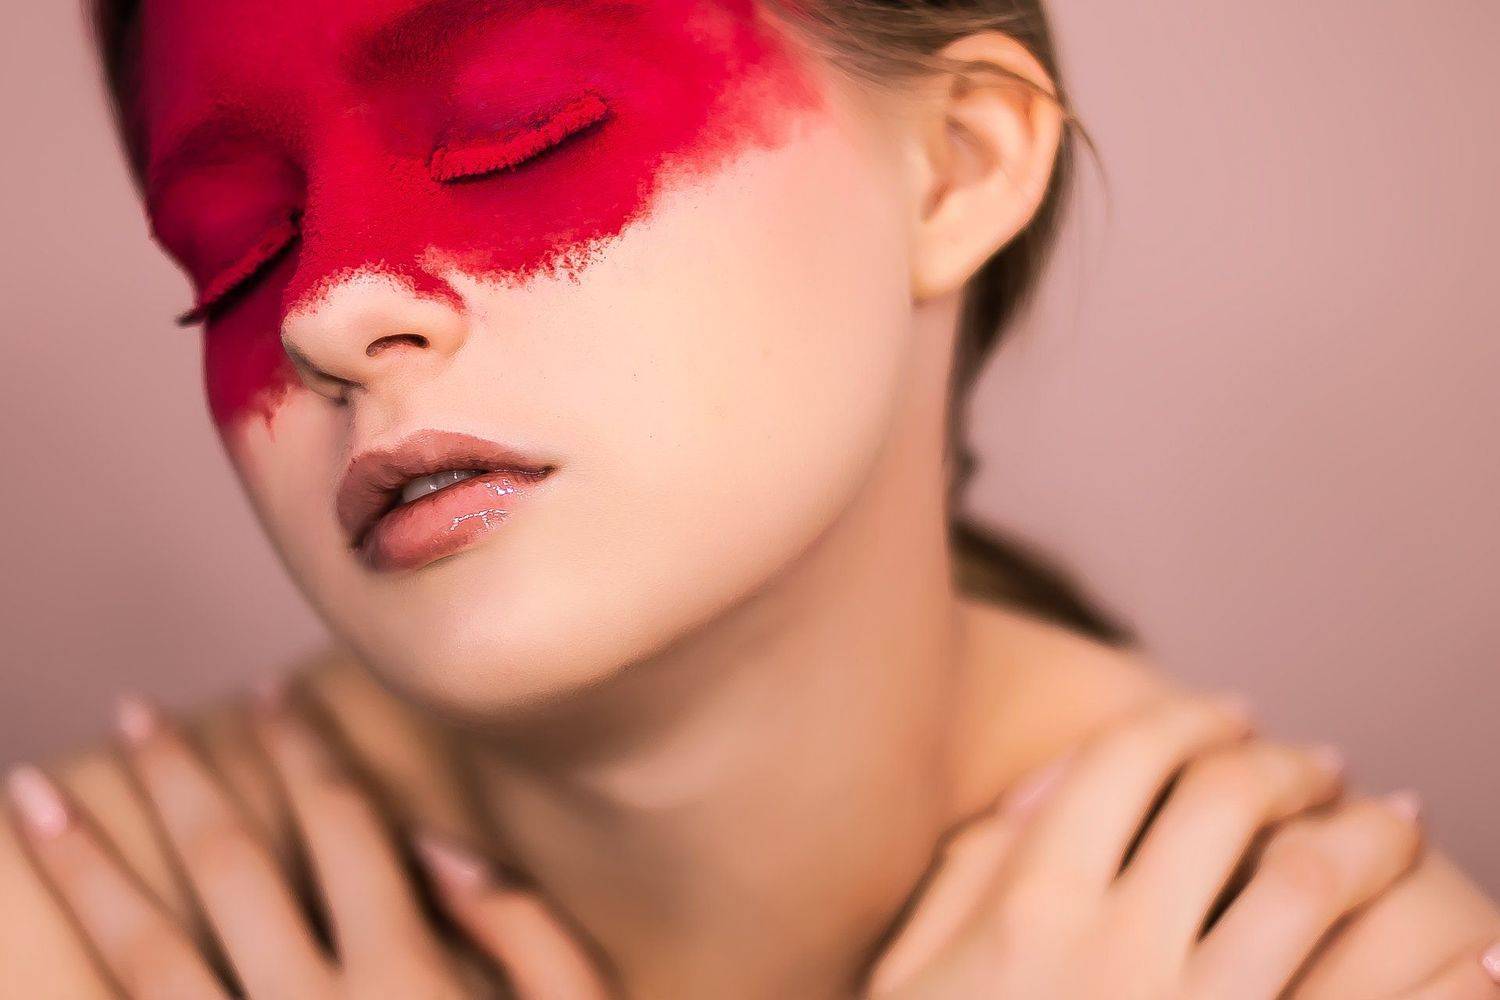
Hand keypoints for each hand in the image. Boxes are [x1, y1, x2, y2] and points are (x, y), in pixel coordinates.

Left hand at [4, 681, 610, 998]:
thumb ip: (526, 926)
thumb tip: (437, 844)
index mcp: (410, 969)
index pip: (340, 821)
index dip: (301, 748)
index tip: (266, 693)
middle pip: (230, 863)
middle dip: (177, 779)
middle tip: (132, 709)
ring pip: (147, 948)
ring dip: (87, 868)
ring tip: (32, 798)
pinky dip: (85, 984)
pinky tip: (34, 953)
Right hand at [863, 691, 1499, 999]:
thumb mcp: (915, 971)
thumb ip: (972, 873)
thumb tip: (1046, 790)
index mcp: (1032, 907)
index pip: (1127, 761)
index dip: (1186, 718)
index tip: (1229, 713)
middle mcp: (1116, 951)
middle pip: (1227, 801)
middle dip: (1285, 762)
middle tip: (1319, 761)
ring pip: (1310, 882)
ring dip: (1368, 833)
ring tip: (1395, 817)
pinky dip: (1445, 980)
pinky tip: (1484, 952)